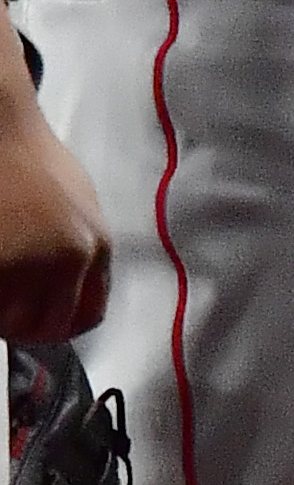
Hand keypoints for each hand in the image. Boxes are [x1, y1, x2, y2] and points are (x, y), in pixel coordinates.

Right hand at [0, 88, 107, 342]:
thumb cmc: (28, 158)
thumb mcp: (73, 206)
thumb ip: (74, 251)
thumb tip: (61, 293)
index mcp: (95, 247)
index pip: (85, 316)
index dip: (54, 324)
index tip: (30, 320)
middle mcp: (68, 260)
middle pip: (42, 327)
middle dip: (16, 321)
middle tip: (2, 300)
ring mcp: (24, 262)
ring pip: (7, 320)